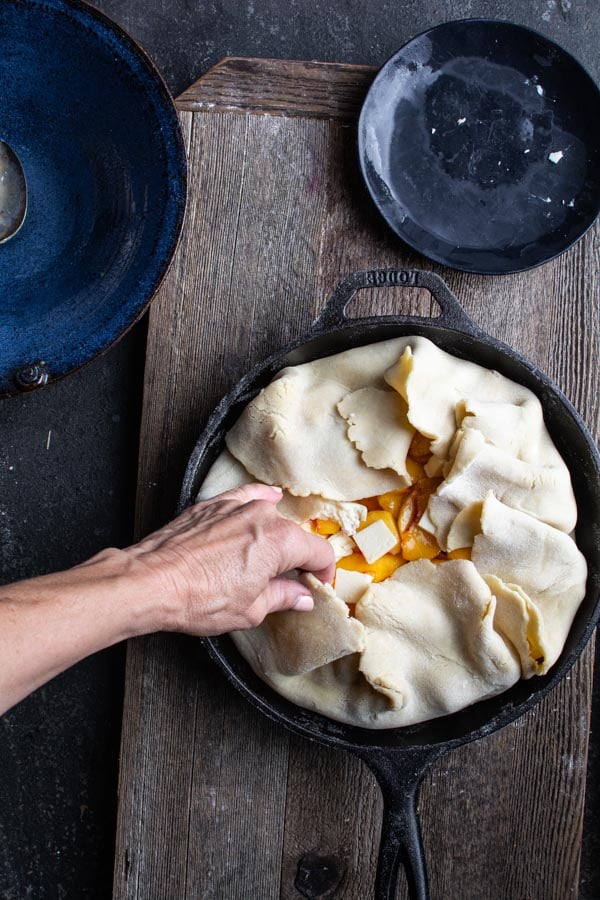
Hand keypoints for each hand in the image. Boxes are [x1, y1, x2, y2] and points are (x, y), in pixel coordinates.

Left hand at [126, 483, 335, 635]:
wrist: (152, 582)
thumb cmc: (198, 598)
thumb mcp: (251, 609)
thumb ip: (283, 597)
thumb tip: (300, 596)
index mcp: (281, 542)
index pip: (319, 552)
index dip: (324, 572)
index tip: (318, 584)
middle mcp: (263, 516)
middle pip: (295, 535)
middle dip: (297, 558)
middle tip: (291, 580)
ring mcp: (236, 506)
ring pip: (270, 516)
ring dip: (275, 535)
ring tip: (268, 557)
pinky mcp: (213, 505)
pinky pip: (245, 497)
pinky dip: (258, 500)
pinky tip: (267, 500)